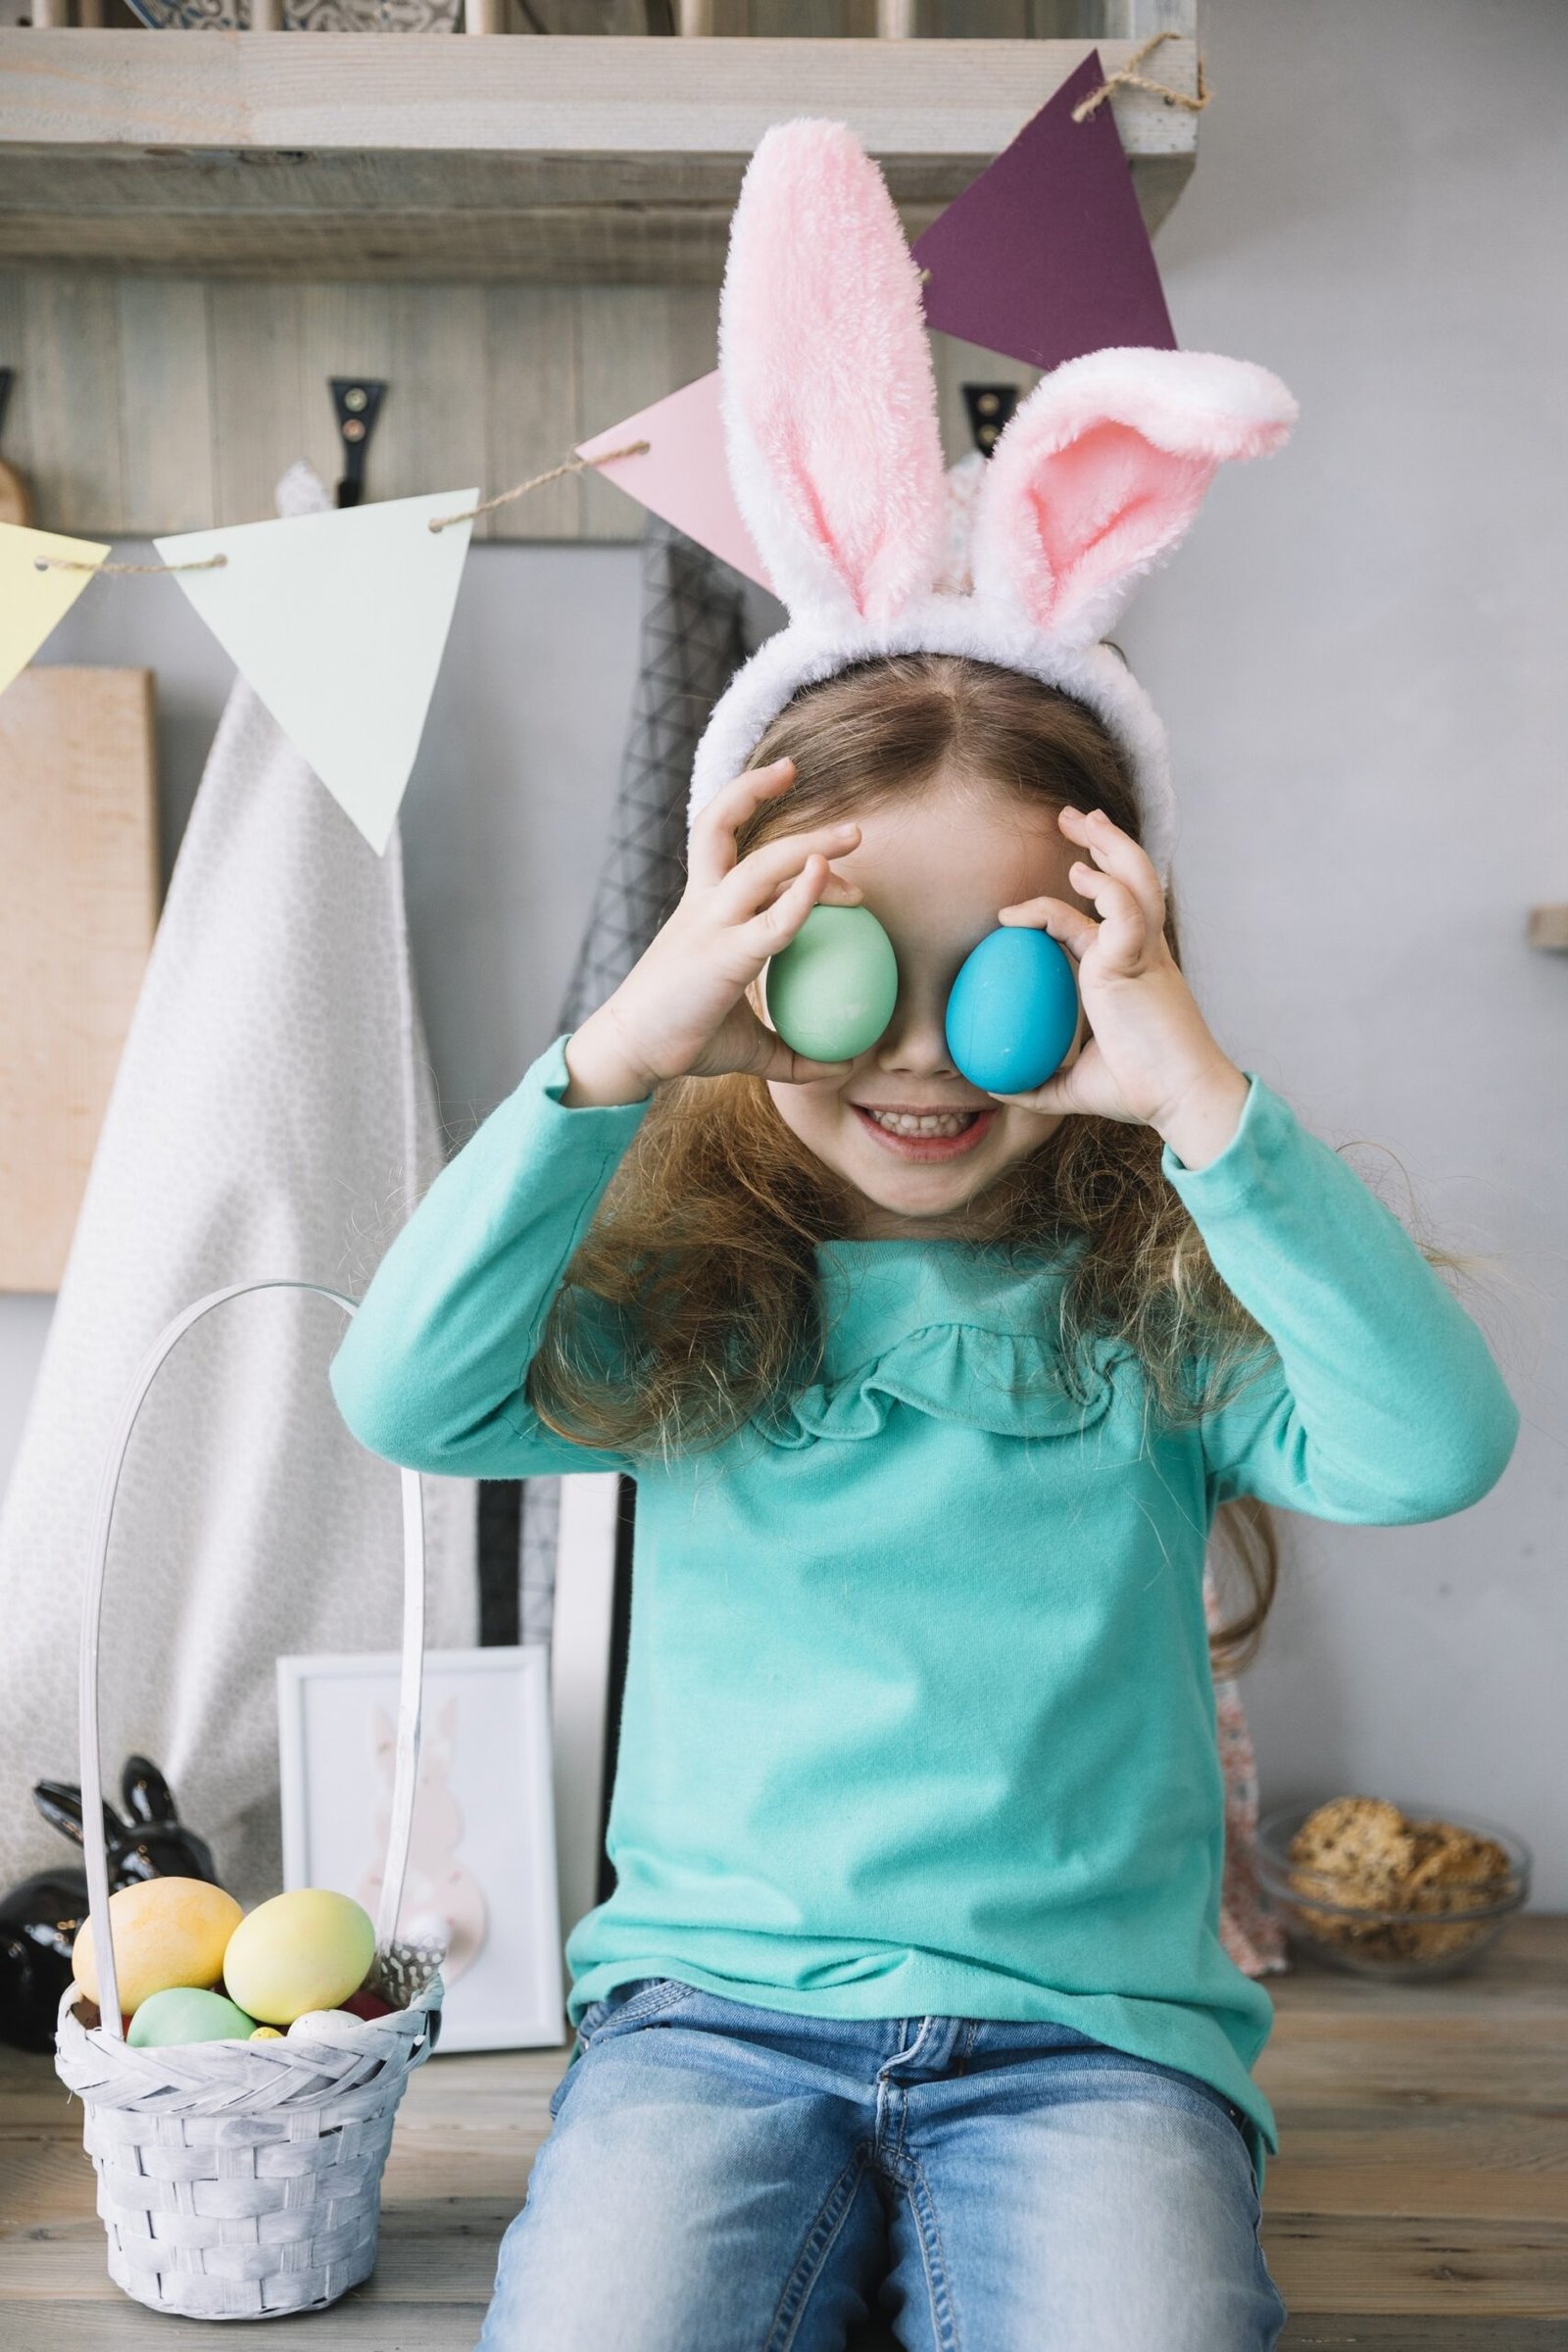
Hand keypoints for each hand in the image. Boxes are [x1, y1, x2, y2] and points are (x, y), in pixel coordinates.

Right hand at [564, 760, 866, 1104]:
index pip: (719, 836)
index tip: (788, 784)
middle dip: (766, 794)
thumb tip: (845, 1065)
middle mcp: (703, 904)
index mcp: (702, 907)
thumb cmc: (684, 1041)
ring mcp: (711, 925)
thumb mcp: (749, 1043)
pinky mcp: (723, 956)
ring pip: (759, 864)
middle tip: (835, 808)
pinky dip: (803, 896)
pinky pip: (772, 921)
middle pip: (727, 828)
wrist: (630, 1054)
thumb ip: (795, 1050)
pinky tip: (827, 877)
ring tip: (854, 835)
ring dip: (810, 845)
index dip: (747, 800)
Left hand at [989, 806, 1249, 1166]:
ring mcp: (1143, 951)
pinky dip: (1099, 888)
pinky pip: (1121, 908)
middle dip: (1105, 842)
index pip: (1116, 912)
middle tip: (1073, 818)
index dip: (1096, 885)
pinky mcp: (1137, 958)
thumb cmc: (1140, 1091)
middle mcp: (1142, 951)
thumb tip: (994, 1087)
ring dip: (1106, 843)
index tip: (1072, 871)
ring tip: (1076, 819)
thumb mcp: (1075, 1086)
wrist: (1181, 1096)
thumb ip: (1037, 1081)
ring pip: (1132, 879)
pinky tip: (1075, 879)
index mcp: (1134, 969)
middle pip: (1130, 879)